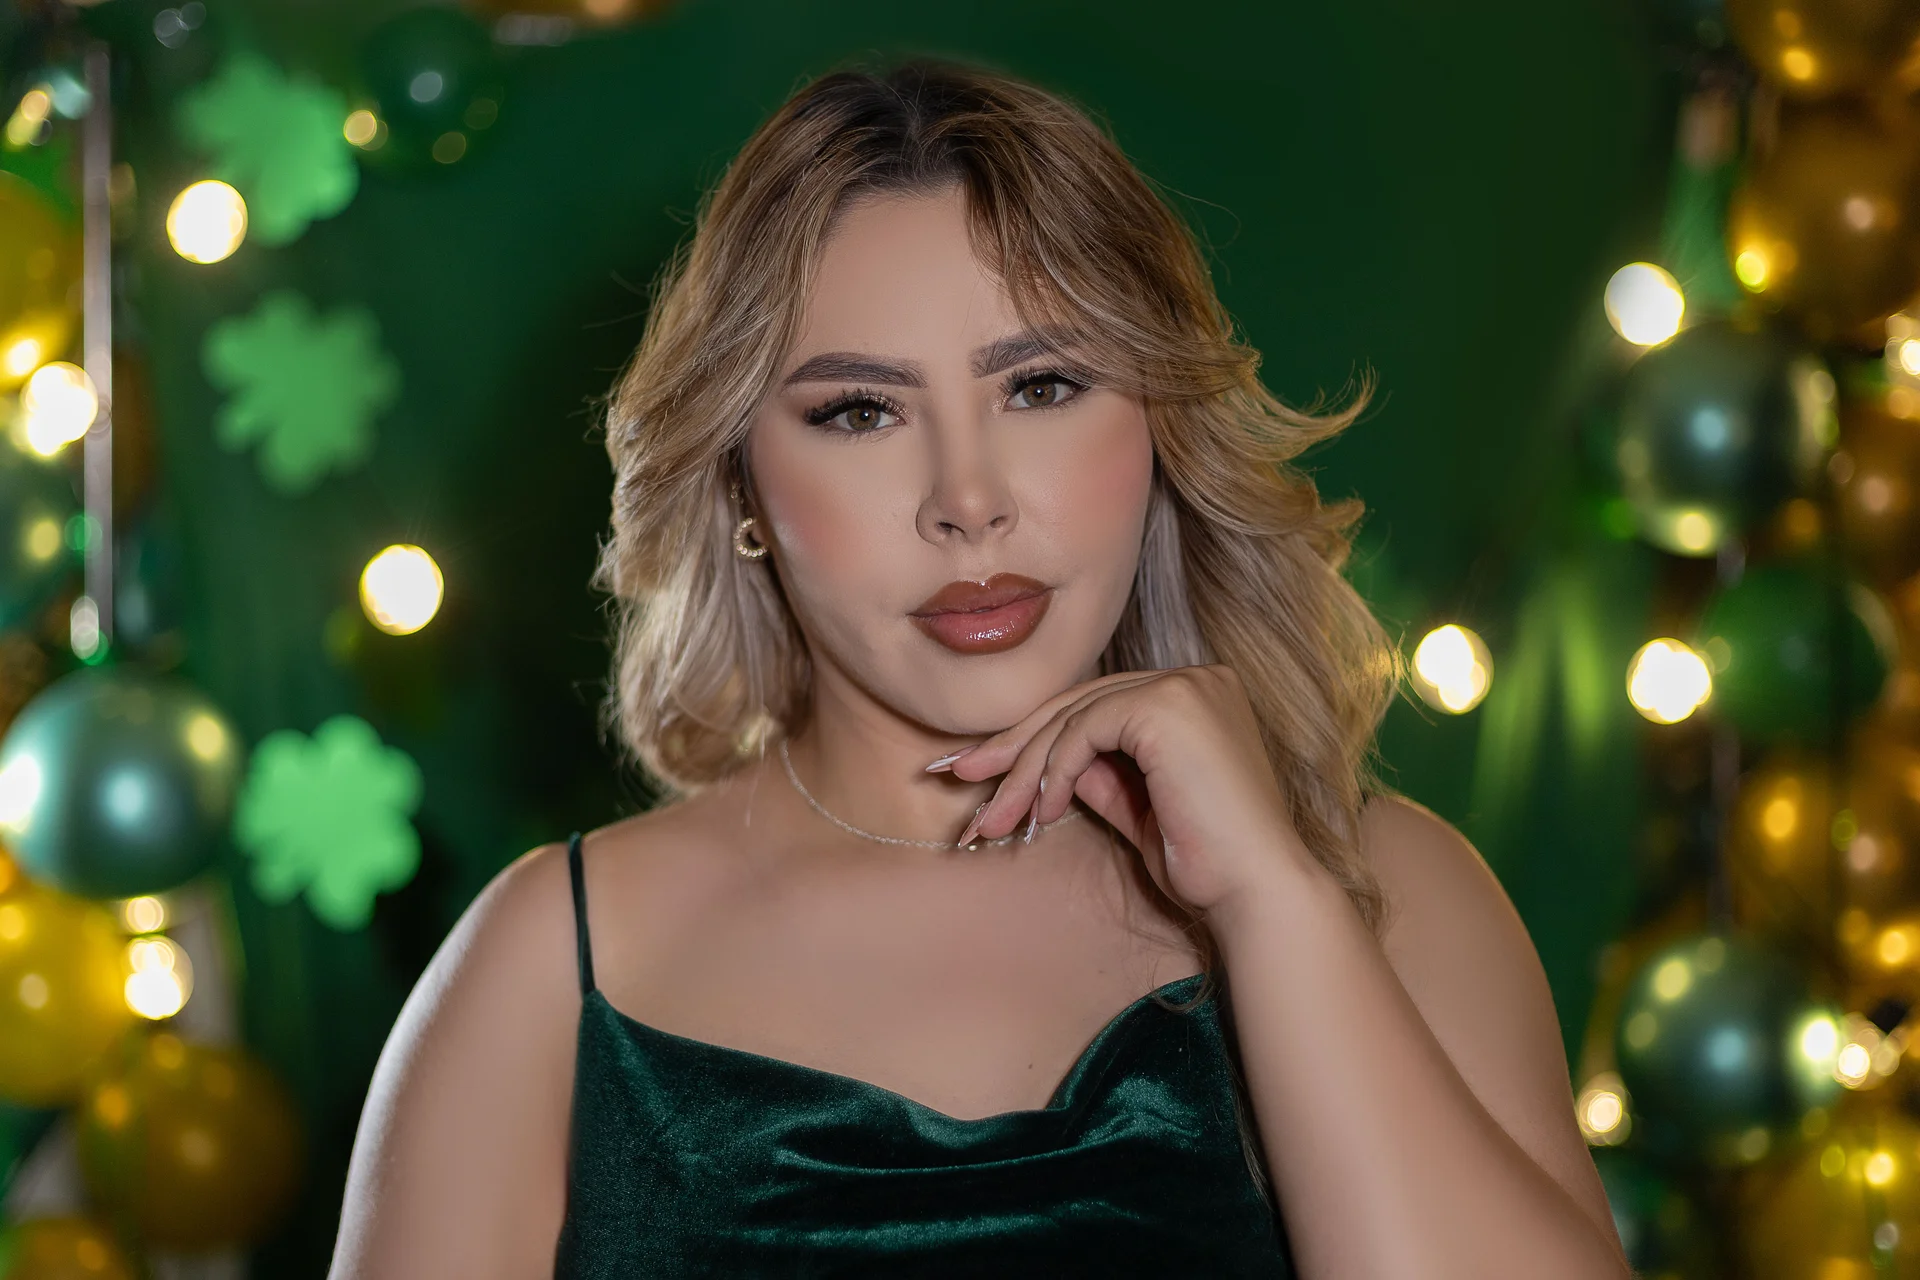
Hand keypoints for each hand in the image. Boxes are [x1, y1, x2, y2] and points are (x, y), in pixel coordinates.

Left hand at [934, 665, 1316, 918]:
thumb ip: (1098, 775)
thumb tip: (1047, 763)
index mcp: (1196, 695)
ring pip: (1075, 714)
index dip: (1037, 738)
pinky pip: (1085, 728)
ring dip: (1024, 768)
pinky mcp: (1170, 705)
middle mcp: (1196, 678)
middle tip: (960, 779)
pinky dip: (1054, 769)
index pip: (1099, 705)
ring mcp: (1186, 686)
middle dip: (1014, 746)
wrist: (1255, 894)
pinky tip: (1042, 811)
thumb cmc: (1207, 863)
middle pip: (1080, 703)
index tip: (984, 772)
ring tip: (993, 819)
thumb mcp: (1138, 809)